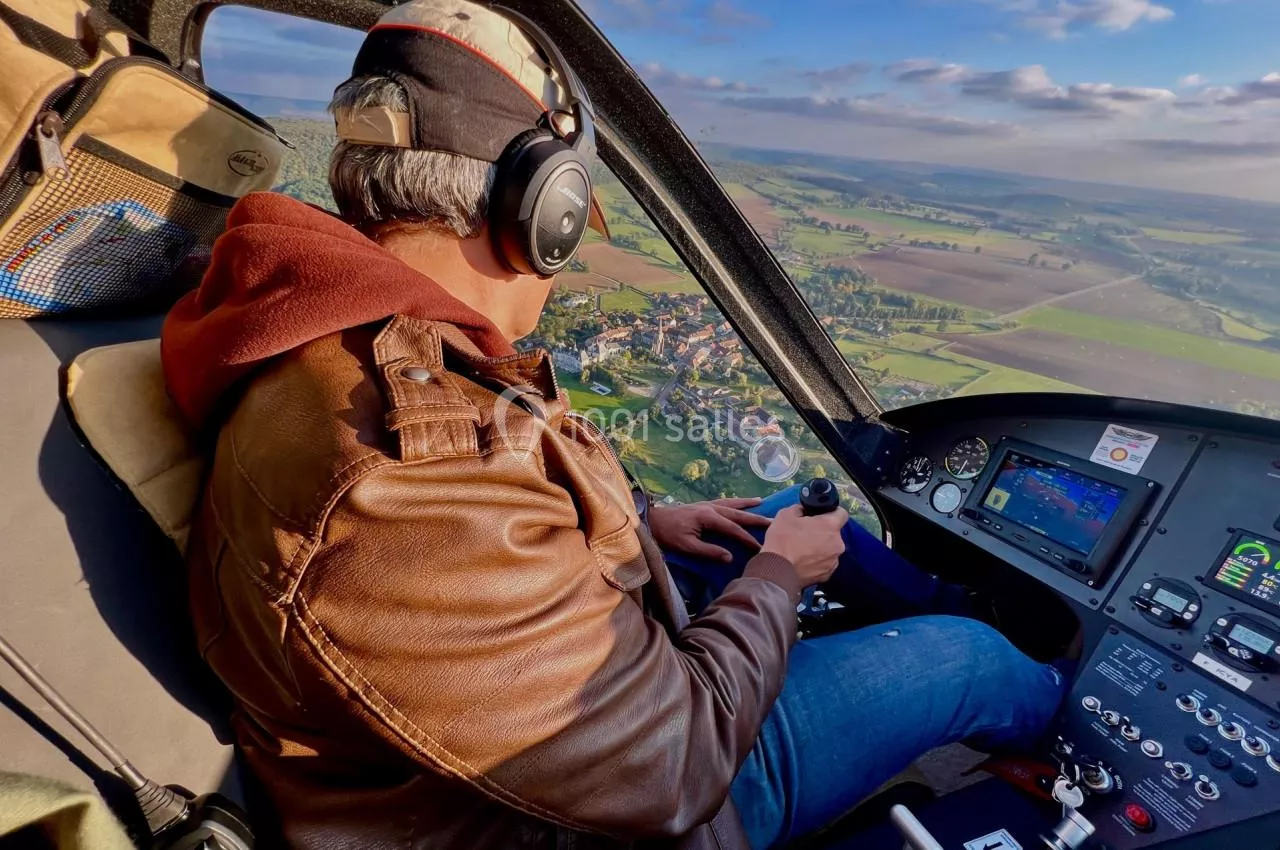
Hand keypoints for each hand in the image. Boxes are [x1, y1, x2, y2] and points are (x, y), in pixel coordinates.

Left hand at [649, 498, 772, 562]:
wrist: (653, 520)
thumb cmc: (668, 535)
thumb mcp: (687, 546)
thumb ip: (709, 551)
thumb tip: (729, 557)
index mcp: (708, 517)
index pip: (733, 529)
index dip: (747, 538)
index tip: (760, 546)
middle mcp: (710, 507)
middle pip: (738, 513)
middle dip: (755, 518)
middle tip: (773, 522)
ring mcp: (707, 504)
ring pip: (732, 504)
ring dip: (747, 504)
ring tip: (762, 503)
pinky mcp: (703, 505)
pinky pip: (724, 502)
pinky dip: (735, 501)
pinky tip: (741, 502)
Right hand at [760, 505, 847, 586]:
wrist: (776, 571)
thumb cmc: (782, 542)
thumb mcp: (785, 514)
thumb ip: (799, 509)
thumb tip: (803, 511)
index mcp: (830, 526)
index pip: (841, 513)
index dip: (831, 512)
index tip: (822, 515)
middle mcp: (837, 543)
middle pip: (834, 533)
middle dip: (822, 532)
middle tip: (805, 533)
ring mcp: (833, 561)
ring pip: (830, 549)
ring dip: (820, 547)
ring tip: (802, 549)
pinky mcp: (827, 574)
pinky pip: (824, 563)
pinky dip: (816, 562)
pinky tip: (802, 561)